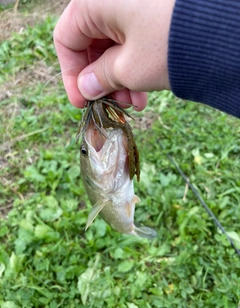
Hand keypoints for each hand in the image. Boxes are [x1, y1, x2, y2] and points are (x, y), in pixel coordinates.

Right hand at [54, 0, 174, 108]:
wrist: (223, 31)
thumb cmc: (170, 44)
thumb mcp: (128, 68)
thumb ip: (100, 78)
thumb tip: (87, 88)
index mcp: (95, 1)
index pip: (66, 39)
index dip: (71, 74)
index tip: (81, 101)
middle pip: (92, 45)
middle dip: (102, 80)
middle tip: (113, 105)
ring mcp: (132, 5)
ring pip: (113, 46)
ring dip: (120, 79)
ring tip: (133, 104)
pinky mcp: (149, 14)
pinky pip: (131, 42)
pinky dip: (134, 68)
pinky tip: (143, 92)